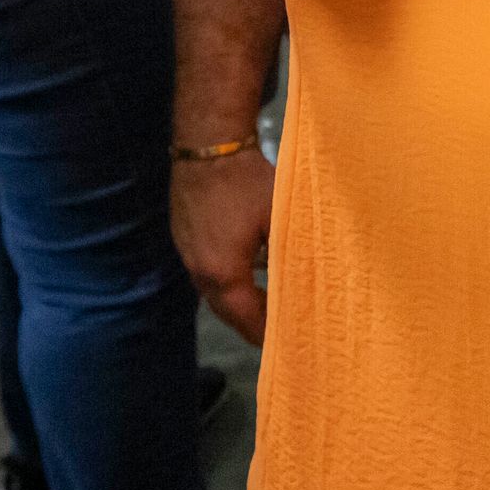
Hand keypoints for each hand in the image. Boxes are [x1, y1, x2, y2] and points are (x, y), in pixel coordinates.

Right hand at [172, 145, 275, 342]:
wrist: (206, 146)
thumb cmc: (246, 182)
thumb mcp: (278, 219)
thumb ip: (289, 255)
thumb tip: (306, 280)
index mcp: (223, 273)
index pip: (246, 319)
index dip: (265, 334)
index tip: (284, 343)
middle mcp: (199, 272)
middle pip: (226, 312)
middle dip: (251, 323)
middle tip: (276, 331)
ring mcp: (187, 255)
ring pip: (214, 294)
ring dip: (237, 302)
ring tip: (264, 307)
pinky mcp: (183, 239)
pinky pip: (205, 274)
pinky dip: (226, 283)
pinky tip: (244, 275)